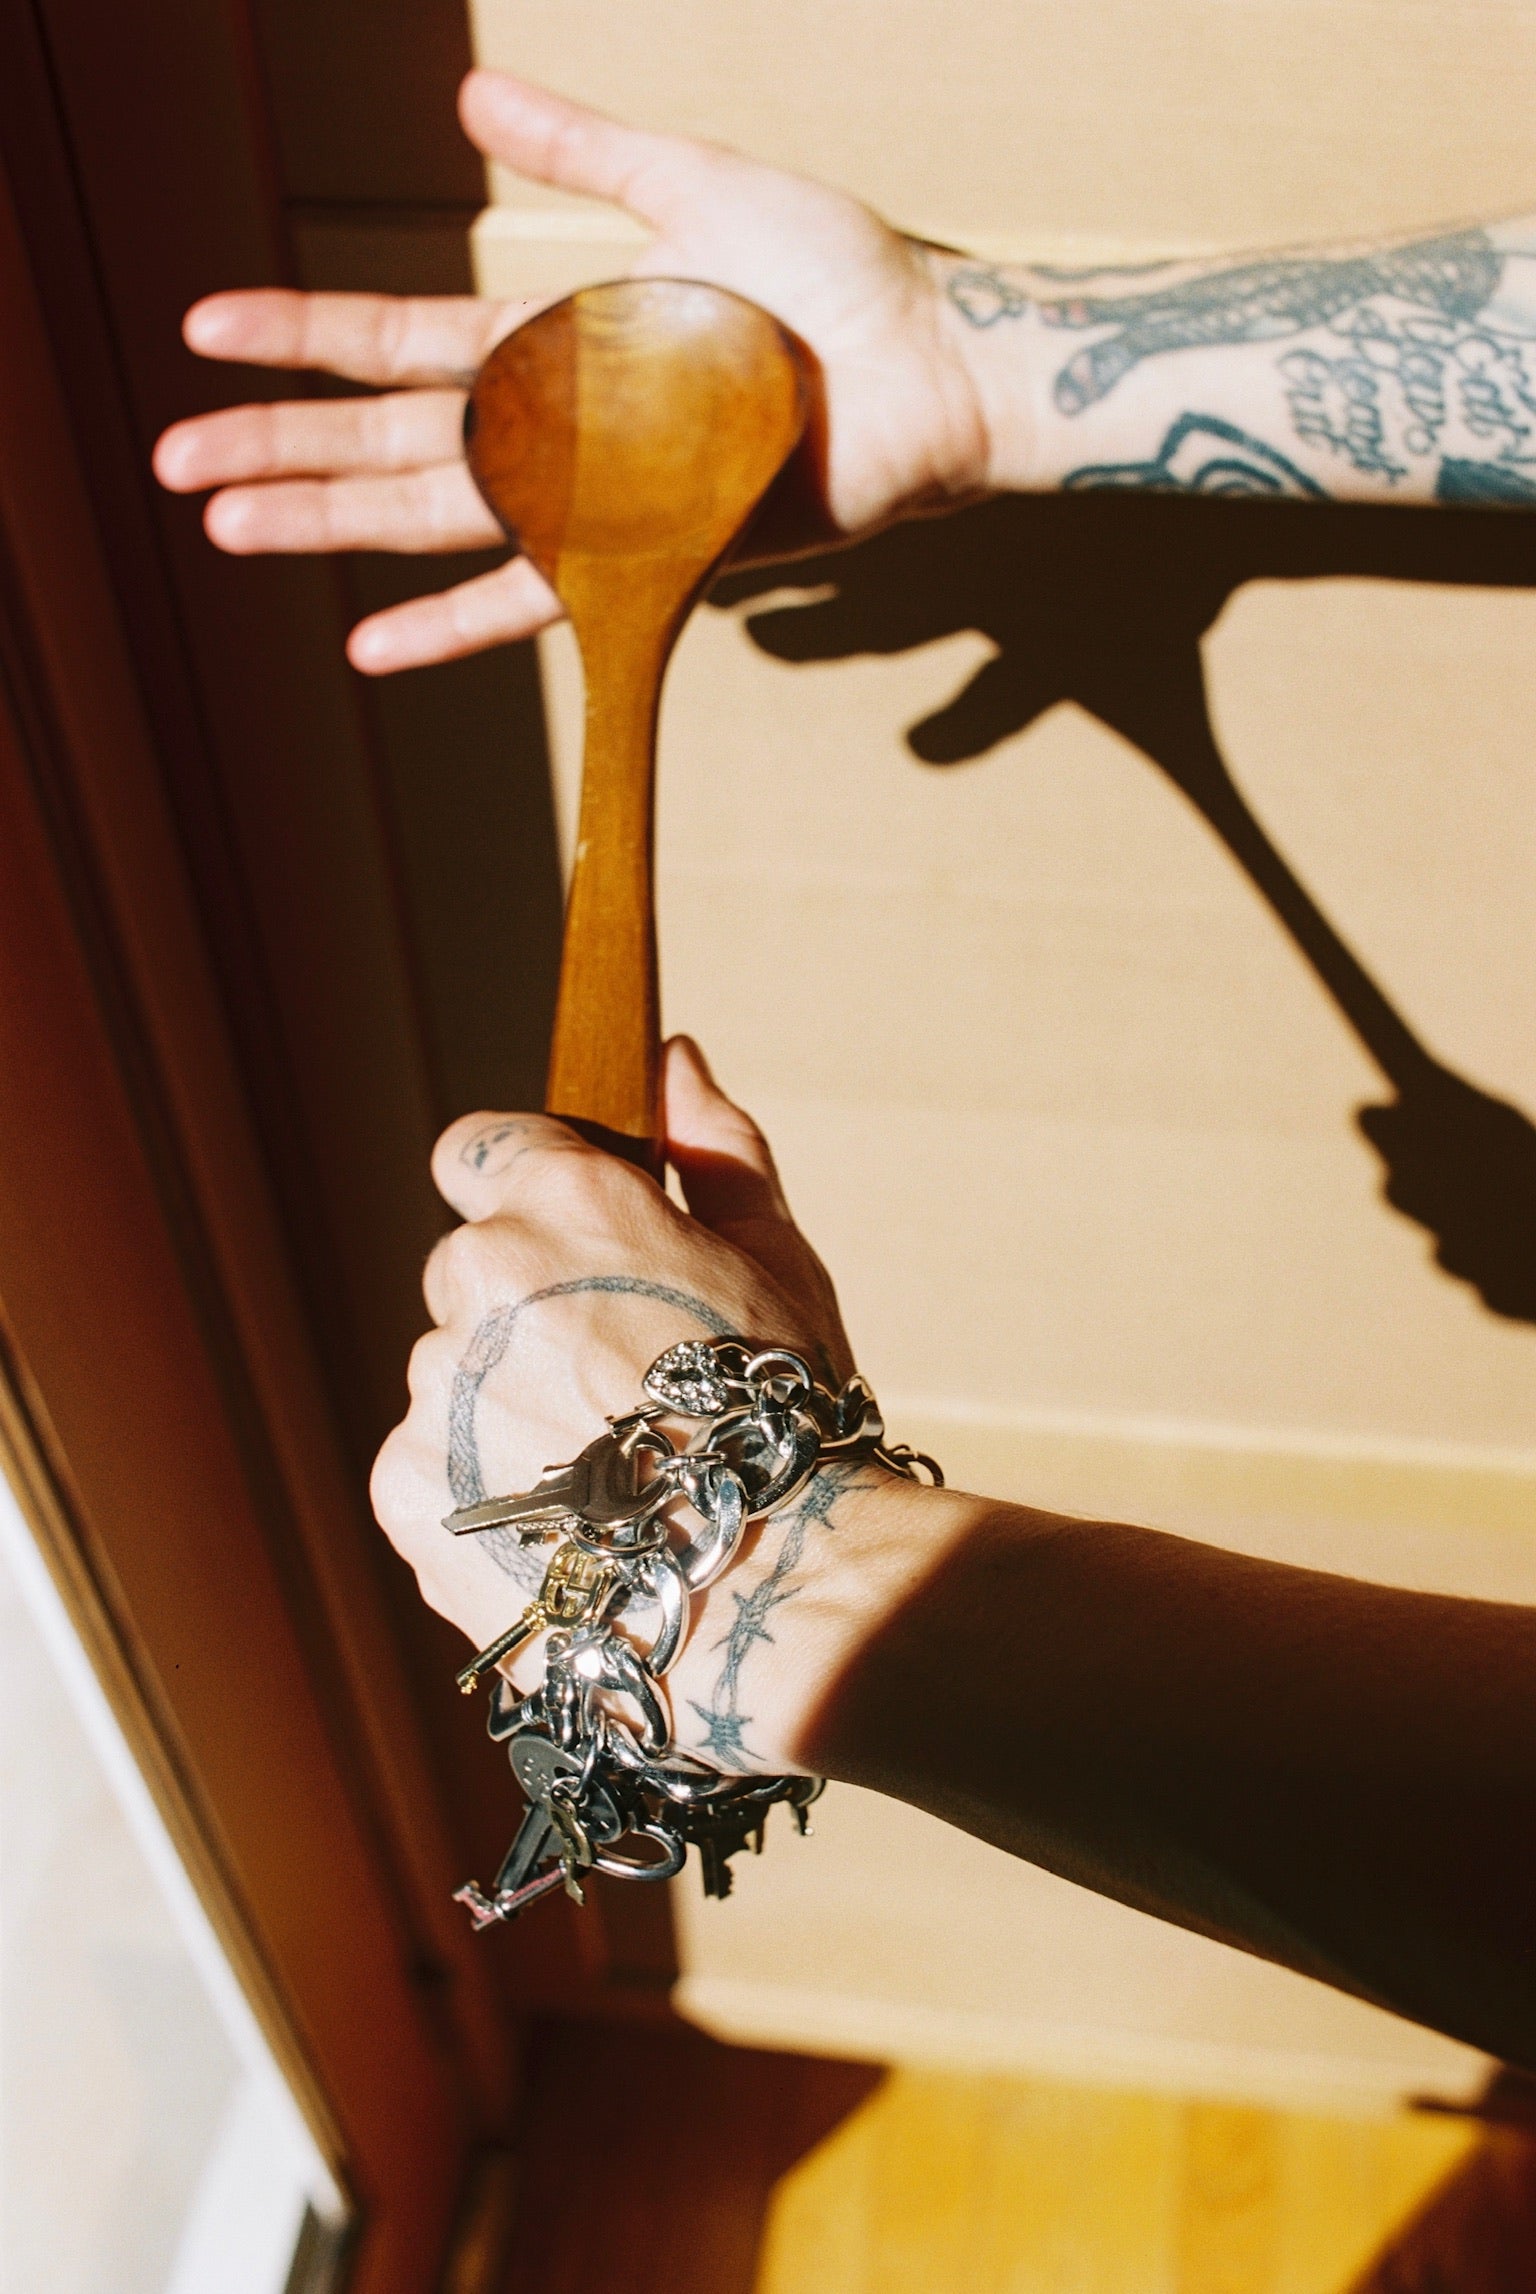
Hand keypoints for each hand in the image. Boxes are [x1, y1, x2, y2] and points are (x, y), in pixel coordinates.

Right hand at [151, 69, 993, 673]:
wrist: (932, 364)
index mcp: (558, 338)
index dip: (303, 334)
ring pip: (434, 515)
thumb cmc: (835, 275)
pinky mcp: (647, 556)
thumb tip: (461, 102)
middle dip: (279, 444)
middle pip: (390, 437)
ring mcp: (597, 498)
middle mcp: (560, 426)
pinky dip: (453, 626)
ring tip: (229, 528)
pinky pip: (535, 599)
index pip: (401, 339)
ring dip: (328, 521)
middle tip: (174, 464)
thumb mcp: (695, 184)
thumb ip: (582, 153)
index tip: (207, 327)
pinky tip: (369, 646)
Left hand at [370, 1038, 927, 1773]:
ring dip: (507, 1414)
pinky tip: (573, 1532)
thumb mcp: (778, 1261)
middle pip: (468, 1275)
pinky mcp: (405, 1487)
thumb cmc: (788, 1421)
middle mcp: (480, 1277)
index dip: (521, 1195)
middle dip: (526, 1319)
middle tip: (621, 1392)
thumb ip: (712, 1149)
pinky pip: (431, 1472)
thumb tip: (674, 1059)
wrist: (768, 1589)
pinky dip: (484, 1497)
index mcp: (564, 1205)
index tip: (568, 1249)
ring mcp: (434, 1386)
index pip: (477, 1149)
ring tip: (610, 1485)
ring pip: (453, 1382)